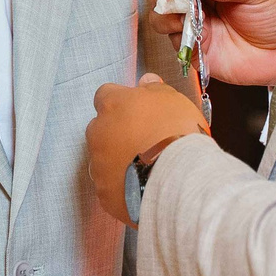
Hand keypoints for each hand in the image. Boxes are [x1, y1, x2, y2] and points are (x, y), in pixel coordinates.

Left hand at [86, 75, 209, 224]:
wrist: (178, 178)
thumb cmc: (176, 133)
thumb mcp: (172, 100)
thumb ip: (154, 89)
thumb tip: (146, 81)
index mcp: (112, 105)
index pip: (106, 95)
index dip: (121, 102)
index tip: (137, 110)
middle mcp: (97, 133)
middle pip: (101, 128)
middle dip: (117, 132)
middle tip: (144, 140)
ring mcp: (98, 165)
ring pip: (104, 158)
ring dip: (119, 159)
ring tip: (147, 166)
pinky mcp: (104, 193)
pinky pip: (111, 186)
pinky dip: (123, 184)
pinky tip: (143, 185)